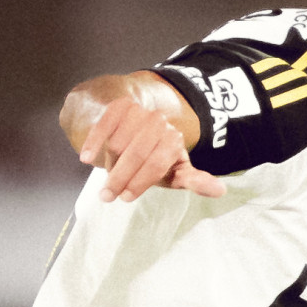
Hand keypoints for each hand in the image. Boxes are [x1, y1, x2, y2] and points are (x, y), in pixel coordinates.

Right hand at [78, 96, 225, 203]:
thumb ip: (194, 181)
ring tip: (106, 178)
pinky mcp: (119, 107)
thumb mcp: (175, 172)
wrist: (137, 127)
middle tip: (107, 196)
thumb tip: (221, 190)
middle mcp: (159, 122)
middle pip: (136, 154)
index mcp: (174, 140)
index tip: (126, 198)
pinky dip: (93, 142)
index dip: (140, 183)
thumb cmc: (155, 159)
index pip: (157, 164)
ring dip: (108, 165)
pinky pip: (104, 125)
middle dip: (120, 179)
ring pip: (118, 143)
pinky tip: (85, 158)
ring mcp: (138, 112)